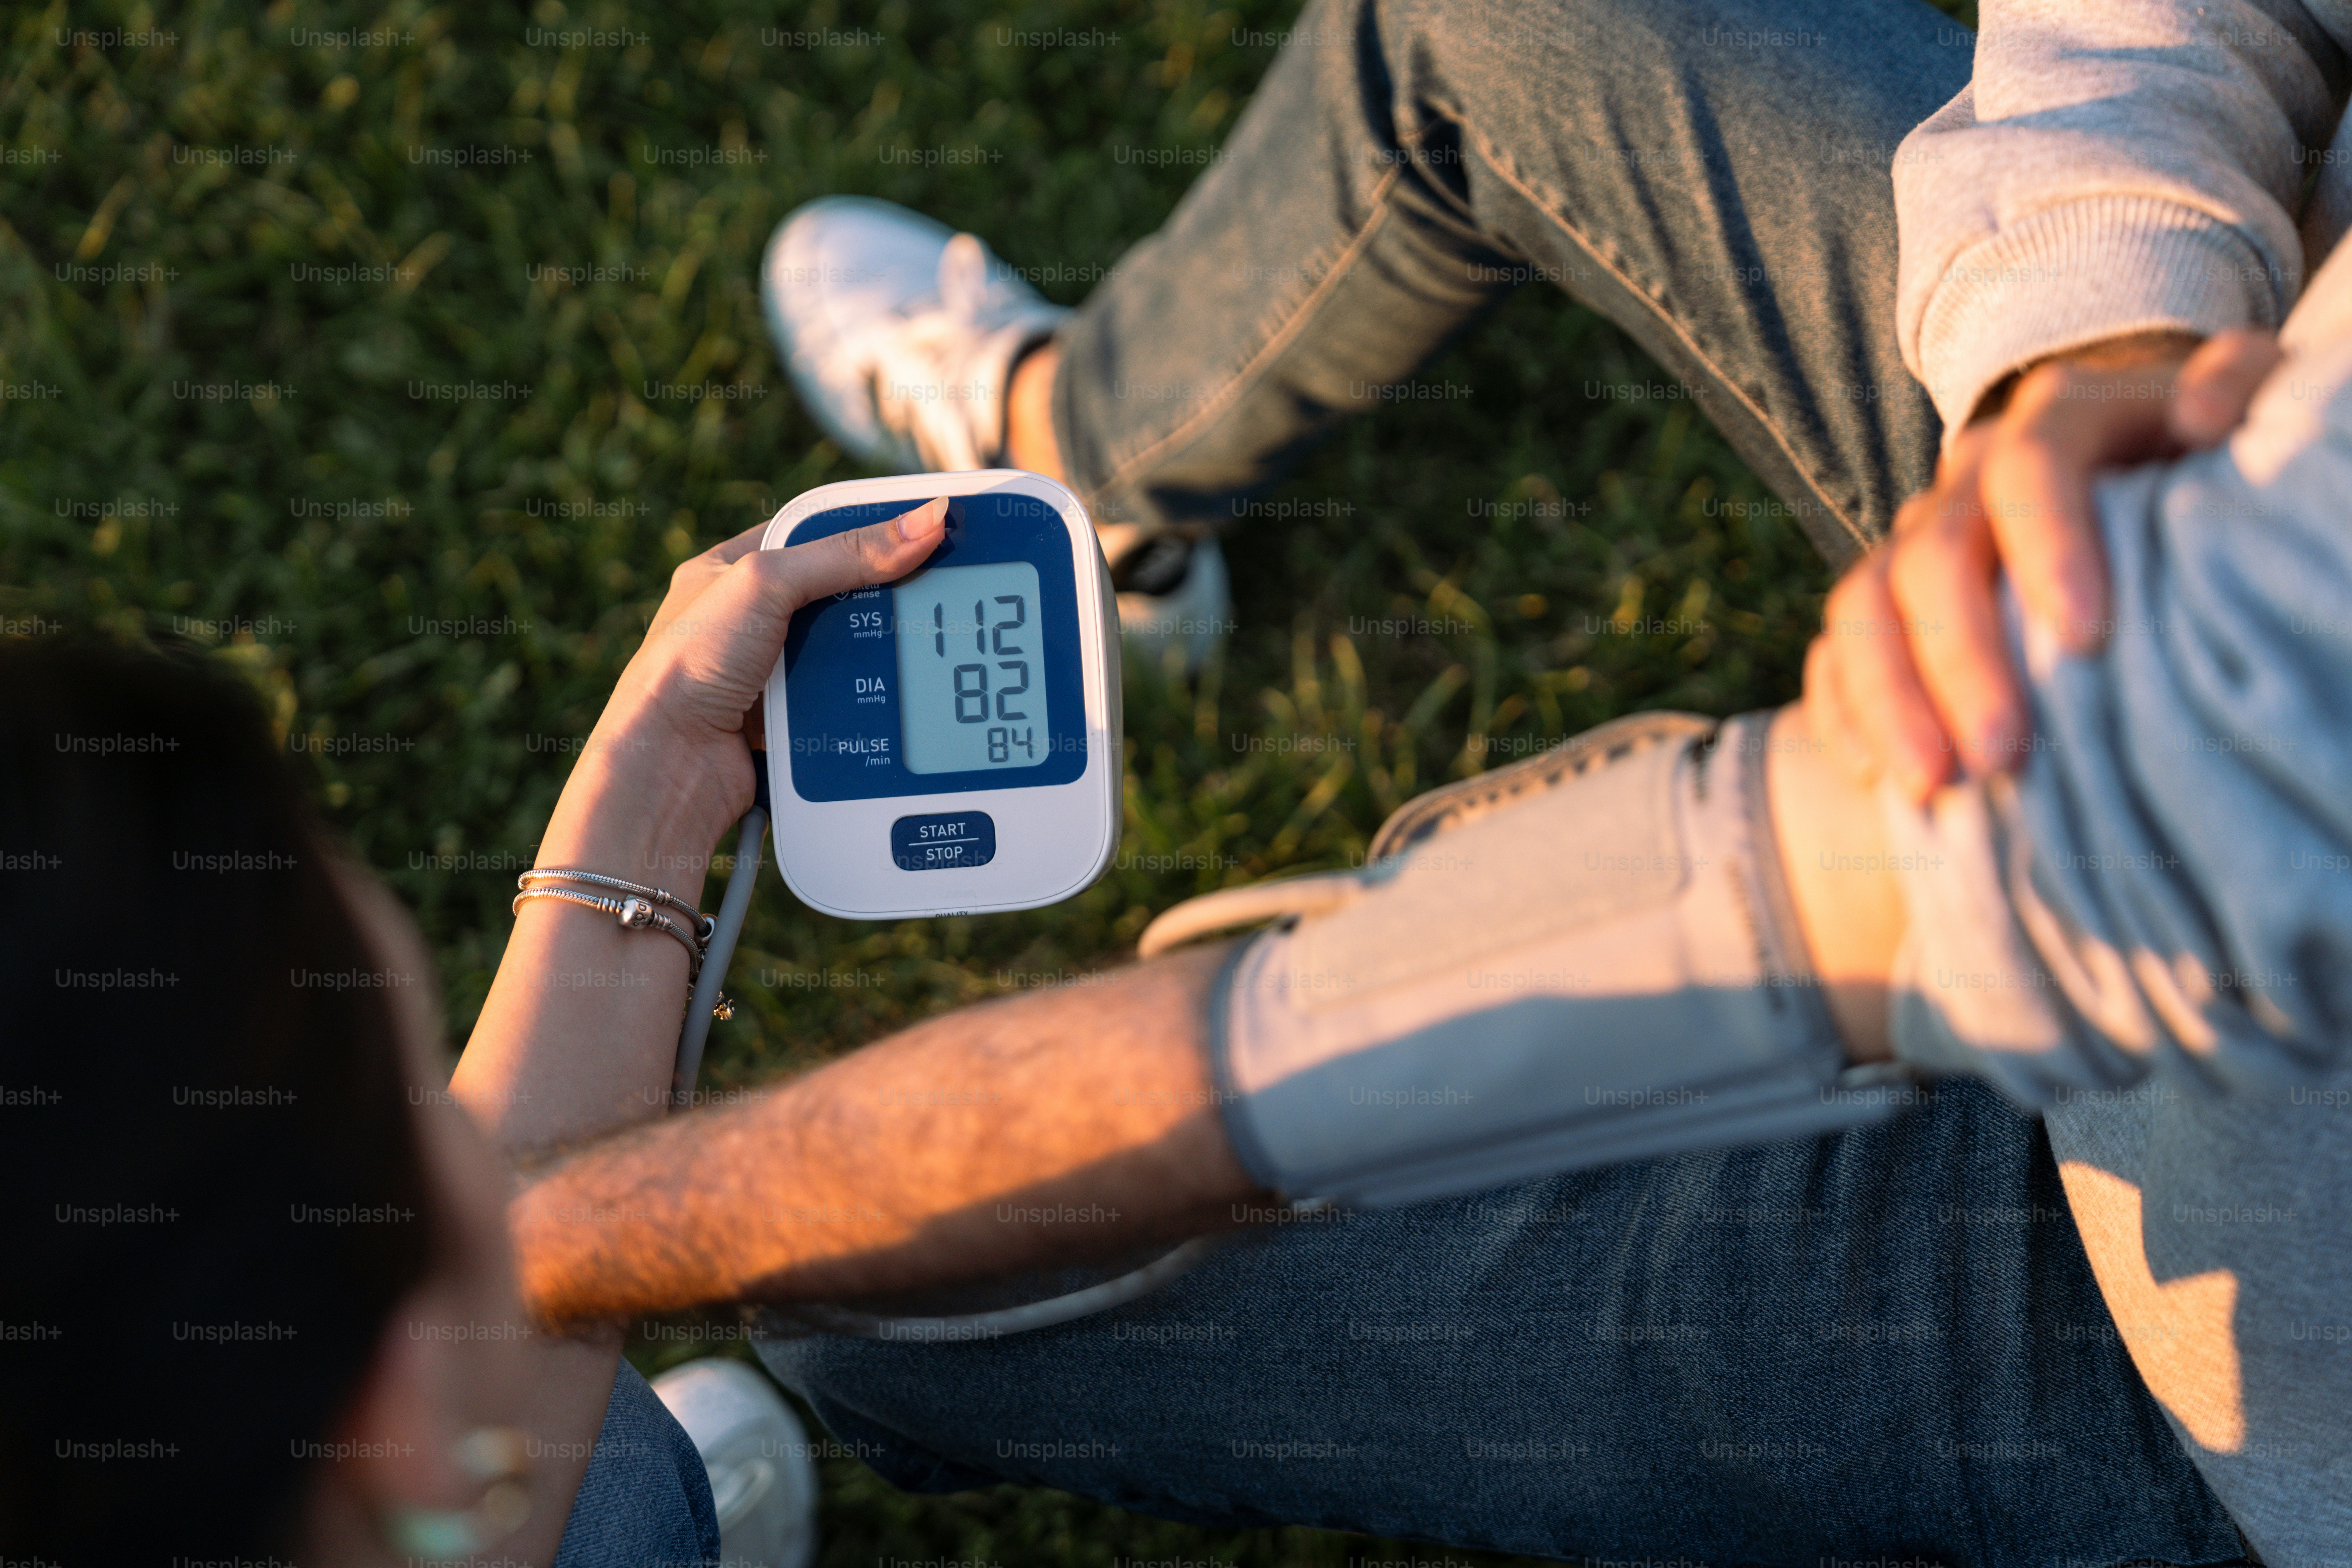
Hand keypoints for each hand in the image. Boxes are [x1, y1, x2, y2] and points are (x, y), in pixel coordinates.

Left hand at [544, 498, 947, 876]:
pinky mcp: (786, 719)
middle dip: (874, 601)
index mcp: (731, 570)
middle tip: (925, 593)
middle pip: (836, 595)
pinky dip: (860, 700)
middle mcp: (748, 620)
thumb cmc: (686, 667)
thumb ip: (845, 554)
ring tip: (906, 647)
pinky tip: (882, 696)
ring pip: (844, 651)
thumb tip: (925, 522)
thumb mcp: (767, 585)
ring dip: (869, 656)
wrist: (668, 768)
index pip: (812, 535)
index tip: (918, 532)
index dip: (864, 531)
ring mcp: (767, 672)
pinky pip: (841, 700)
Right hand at [1804, 328, 2281, 799]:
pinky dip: (1844, 711)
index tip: (2089, 636)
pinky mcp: (1884, 603)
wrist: (2132, 458)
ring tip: (1931, 784)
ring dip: (1889, 700)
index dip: (2050, 546)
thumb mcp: (2244, 408)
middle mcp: (1967, 478)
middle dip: (1960, 660)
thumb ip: (2244, 391)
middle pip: (1933, 557)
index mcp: (2055, 421)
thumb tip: (2205, 415)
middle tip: (2001, 754)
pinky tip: (1875, 776)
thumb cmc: (2205, 458)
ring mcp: (1914, 541)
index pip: (2031, 470)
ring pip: (1864, 608)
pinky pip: (1835, 652)